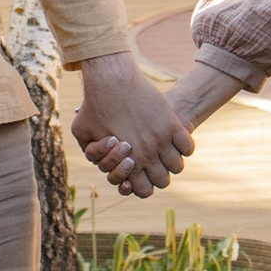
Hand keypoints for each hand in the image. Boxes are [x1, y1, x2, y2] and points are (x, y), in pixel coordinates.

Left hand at [74, 53, 193, 193]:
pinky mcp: (172, 123)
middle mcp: (147, 154)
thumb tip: (99, 164)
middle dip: (157, 175)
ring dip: (172, 161)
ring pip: (177, 165)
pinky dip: (184, 147)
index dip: (143, 186)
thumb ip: (91, 152)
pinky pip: (188, 146)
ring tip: (164, 151)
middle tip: (152, 163)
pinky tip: (175, 140)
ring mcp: (162, 139)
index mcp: (127, 161)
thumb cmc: (94, 105)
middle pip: (163, 181)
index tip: (140, 174)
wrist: (112, 79)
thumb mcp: (82, 132)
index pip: (144, 191)